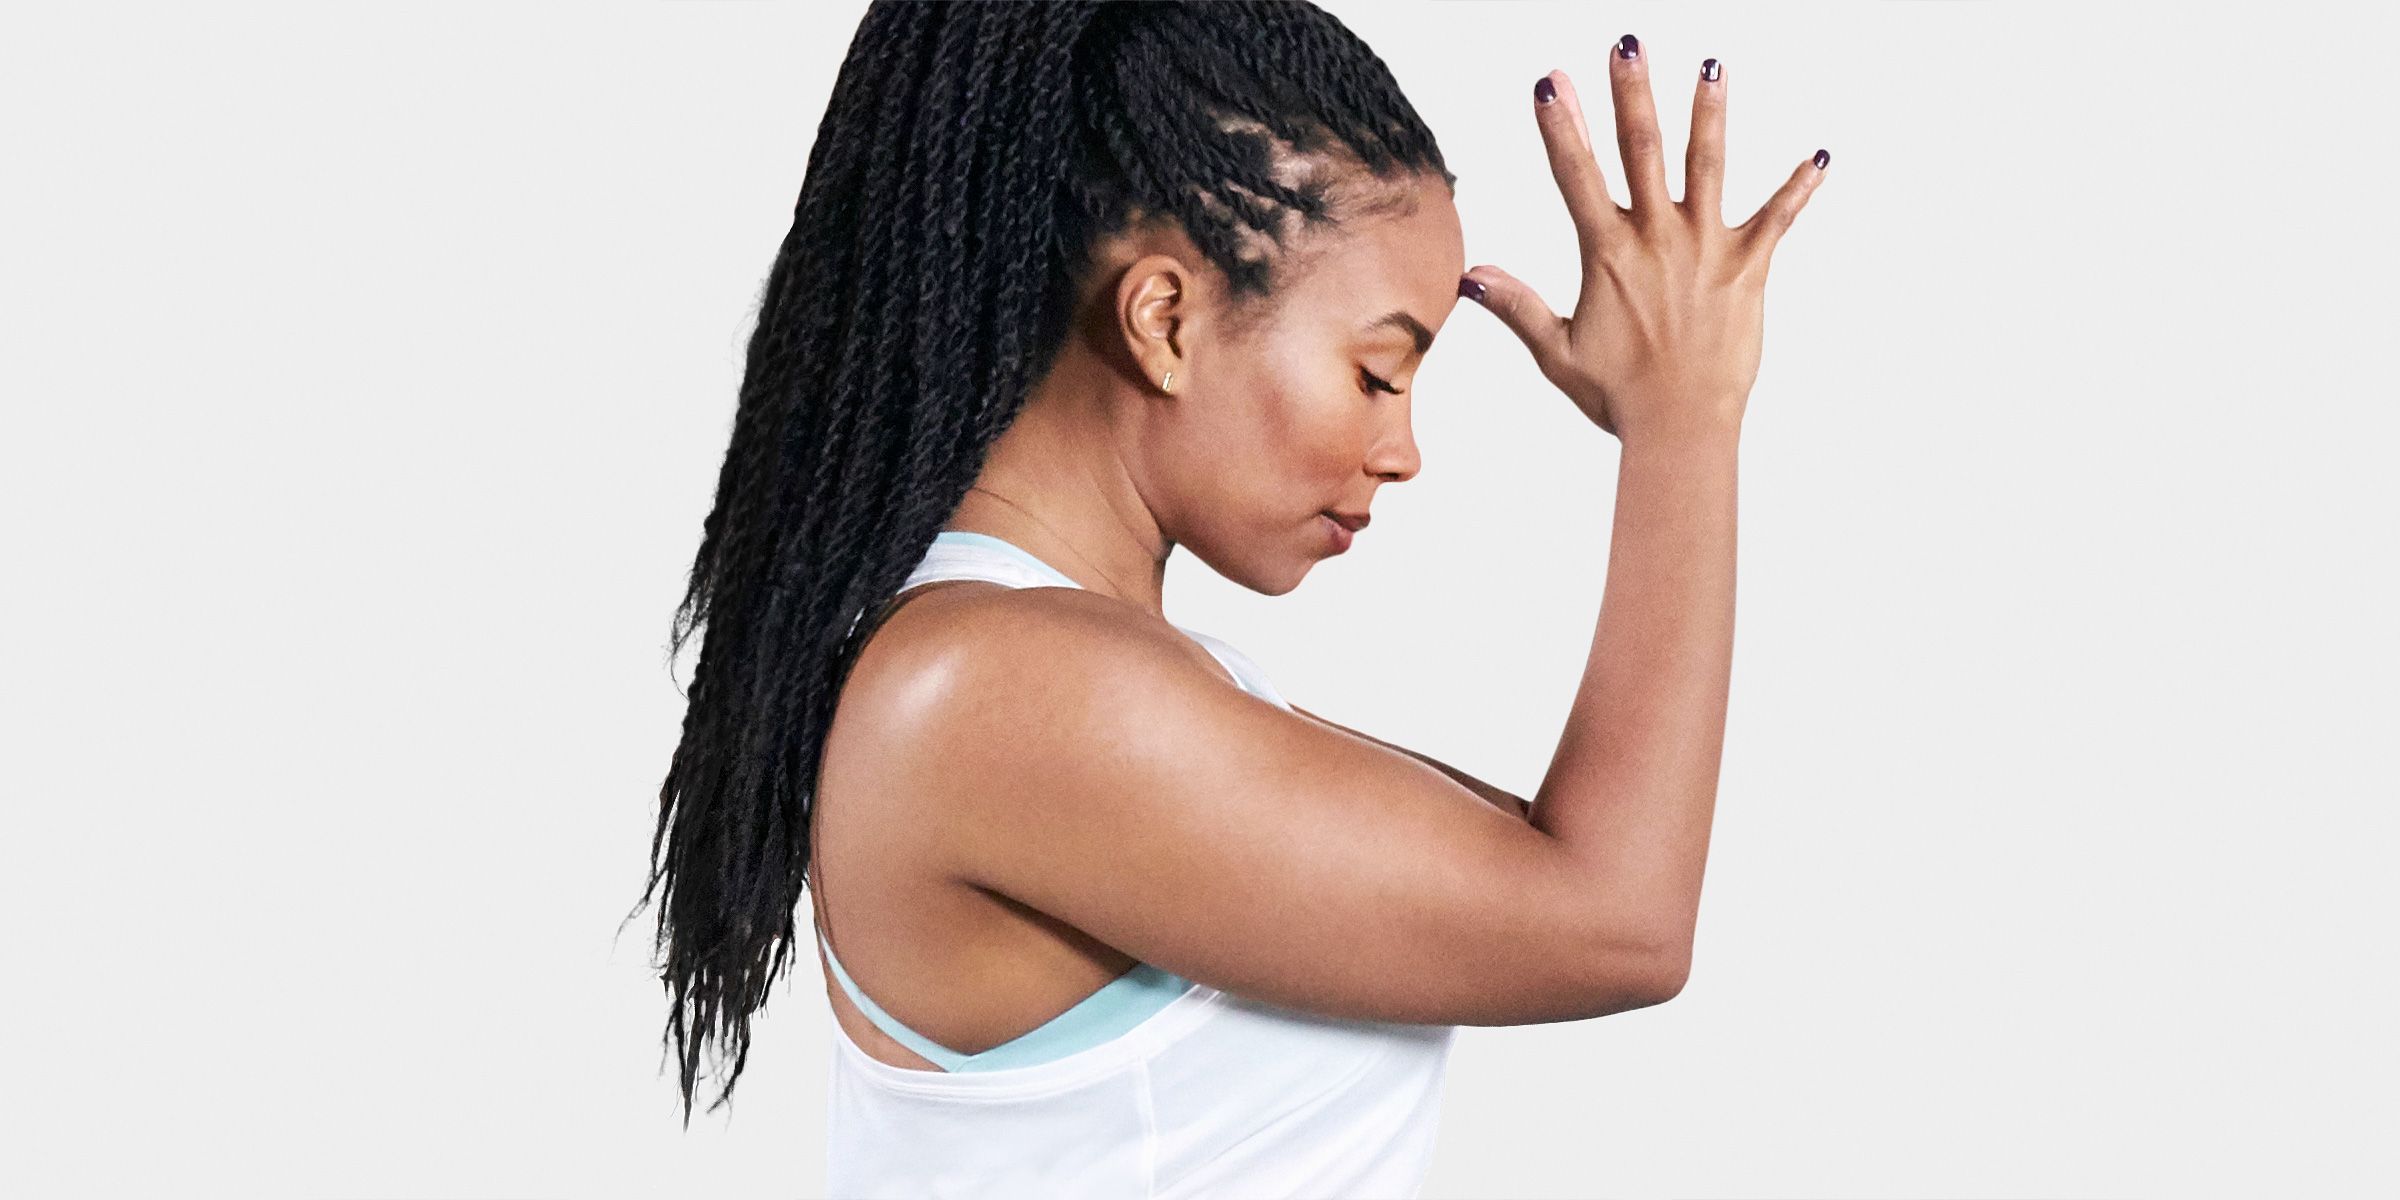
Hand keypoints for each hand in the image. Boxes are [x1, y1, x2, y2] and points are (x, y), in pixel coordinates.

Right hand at [1464, 40, 1825, 443]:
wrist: (1681, 427)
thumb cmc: (1617, 396)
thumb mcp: (1556, 351)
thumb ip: (1516, 306)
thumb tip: (1470, 276)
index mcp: (1607, 254)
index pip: (1577, 176)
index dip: (1563, 126)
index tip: (1553, 82)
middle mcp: (1656, 239)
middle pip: (1642, 151)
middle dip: (1632, 93)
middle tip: (1628, 43)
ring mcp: (1705, 249)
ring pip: (1708, 166)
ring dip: (1709, 114)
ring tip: (1711, 67)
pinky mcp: (1747, 268)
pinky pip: (1778, 218)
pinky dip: (1799, 187)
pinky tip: (1821, 155)